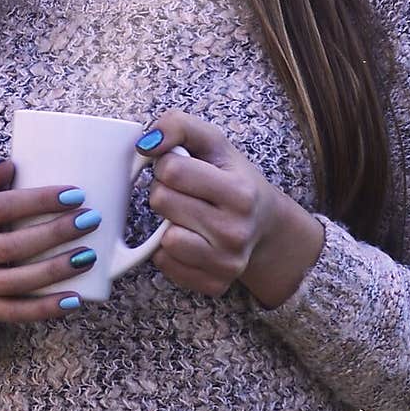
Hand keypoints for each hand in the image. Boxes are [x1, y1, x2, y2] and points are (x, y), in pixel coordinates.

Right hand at [0, 155, 101, 322]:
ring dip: (56, 270)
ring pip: (17, 282)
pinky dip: (47, 309)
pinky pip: (17, 312)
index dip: (39, 201)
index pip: (2, 207)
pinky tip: (76, 300)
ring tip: (90, 256)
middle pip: (12, 246)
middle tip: (90, 221)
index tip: (76, 195)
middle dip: (55, 234)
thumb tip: (7, 163)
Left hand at [139, 108, 324, 304]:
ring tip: (187, 215)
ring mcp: (228, 263)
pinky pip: (166, 265)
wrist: (264, 225)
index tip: (181, 167)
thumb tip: (145, 143)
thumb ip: (178, 125)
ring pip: (164, 240)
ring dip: (166, 224)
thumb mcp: (213, 142)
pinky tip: (189, 238)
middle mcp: (237, 231)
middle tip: (185, 192)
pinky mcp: (215, 285)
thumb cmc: (232, 178)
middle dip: (164, 191)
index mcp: (240, 193)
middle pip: (162, 201)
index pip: (172, 169)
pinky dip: (168, 251)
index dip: (167, 163)